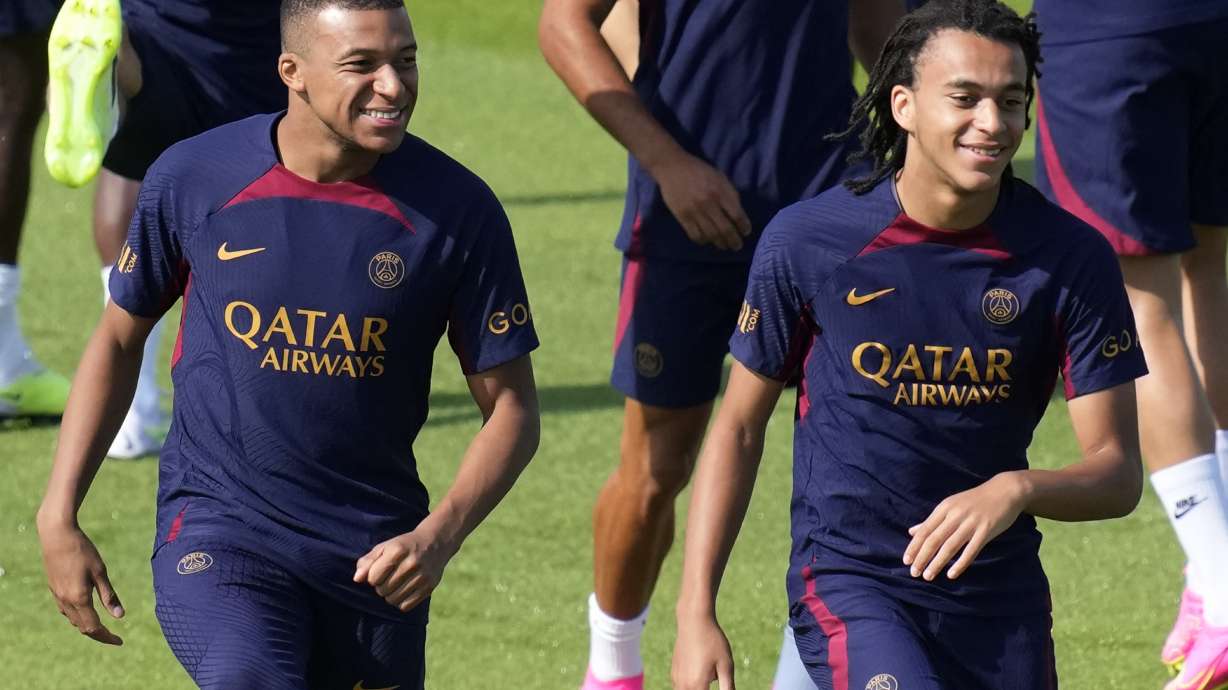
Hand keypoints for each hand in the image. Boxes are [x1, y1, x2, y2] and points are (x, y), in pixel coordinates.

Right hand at [38, 523, 124, 644]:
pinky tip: (86, 610)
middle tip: (114, 638)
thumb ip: (109, 595)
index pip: (94, 627)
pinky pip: (66, 610)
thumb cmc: (82, 551)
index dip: (107, 637)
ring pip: (73, 620)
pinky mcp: (54, 589)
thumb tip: (120, 616)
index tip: (120, 642)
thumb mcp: (100, 572)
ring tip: (103, 626)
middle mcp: (66, 601)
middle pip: (83, 627)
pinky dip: (78, 616)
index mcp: (79, 598)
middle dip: (99, 634)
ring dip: (88, 626)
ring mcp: (57, 595)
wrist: (56, 536)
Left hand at [353, 526, 456, 612]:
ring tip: (396, 584)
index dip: (373, 577)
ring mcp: (422, 576)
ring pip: (393, 600)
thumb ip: (368, 561)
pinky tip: (404, 591)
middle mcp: (411, 563)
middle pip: (383, 590)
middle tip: (389, 578)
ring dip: (390, 595)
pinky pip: (406, 606)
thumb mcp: (385, 547)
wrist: (435, 543)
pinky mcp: (429, 587)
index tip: (380, 571)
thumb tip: (357, 579)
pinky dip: (401, 602)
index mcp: (397, 550)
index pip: (373, 578)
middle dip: (381, 586)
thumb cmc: (404, 546)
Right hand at [651, 151, 751, 250]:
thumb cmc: (699, 171)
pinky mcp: (682, 217)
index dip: (743, 226)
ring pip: (711, 235)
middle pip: (725, 229)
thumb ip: (730, 194)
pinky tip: (707, 240)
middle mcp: (708, 203)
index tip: (746, 232)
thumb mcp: (720, 177)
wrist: (672, 167)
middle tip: (737, 246)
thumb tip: (737, 214)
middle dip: (734, 241)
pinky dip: (703, 241)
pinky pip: (695, 235)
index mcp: (720, 191)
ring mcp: (694, 211)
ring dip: (720, 243)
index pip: (736, 215)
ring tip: (724, 246)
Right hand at [671, 612, 735, 689]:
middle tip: (713, 676)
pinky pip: (682, 688)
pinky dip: (692, 687)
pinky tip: (701, 671)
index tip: (718, 682)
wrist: (693, 620)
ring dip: (698, 688)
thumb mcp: (726, 665)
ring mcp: (676, 679)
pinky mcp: (674, 672)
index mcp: (697, 686)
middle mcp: (683, 686)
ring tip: (708, 673)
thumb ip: (728, 688)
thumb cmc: (713, 641)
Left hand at [903, 472, 1025, 580]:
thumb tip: (912, 532)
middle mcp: (955, 515)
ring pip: (950, 546)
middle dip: (922, 557)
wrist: (1005, 490)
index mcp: (944, 508)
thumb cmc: (975, 500)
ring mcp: (971, 523)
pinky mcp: (986, 530)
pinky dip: (960, 563)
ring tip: (928, 576)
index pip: (925, 530)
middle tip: (914, 573)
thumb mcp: (951, 506)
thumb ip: (932, 521)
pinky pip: (971, 550)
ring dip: (937, 562)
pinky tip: (951, 574)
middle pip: (934, 539)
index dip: (914, 546)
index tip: (906, 561)